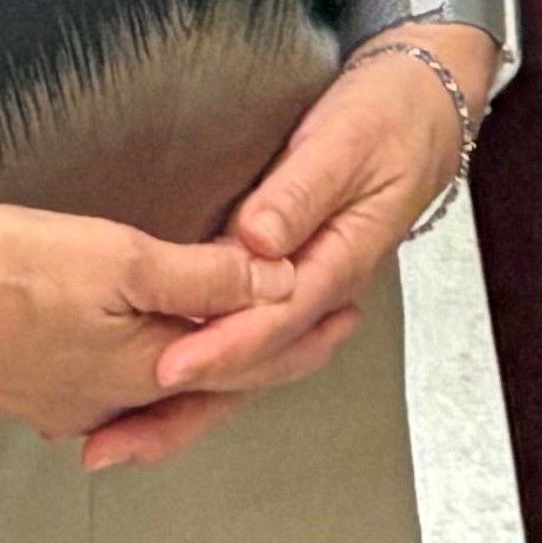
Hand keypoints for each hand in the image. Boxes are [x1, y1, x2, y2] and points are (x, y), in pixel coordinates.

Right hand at [0, 197, 289, 449]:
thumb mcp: (114, 260)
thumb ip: (199, 277)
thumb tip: (275, 287)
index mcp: (141, 368)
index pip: (242, 360)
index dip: (297, 336)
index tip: (344, 315)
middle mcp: (104, 397)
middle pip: (202, 381)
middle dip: (259, 352)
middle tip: (310, 327)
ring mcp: (55, 399)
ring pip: (150, 387)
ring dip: (199, 365)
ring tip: (229, 342)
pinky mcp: (15, 386)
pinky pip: (101, 388)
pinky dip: (138, 372)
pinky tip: (131, 362)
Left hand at [78, 26, 496, 468]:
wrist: (425, 103)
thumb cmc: (389, 116)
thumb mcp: (347, 141)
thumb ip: (300, 191)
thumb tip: (256, 240)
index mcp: (341, 260)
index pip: (277, 320)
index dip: (222, 347)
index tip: (167, 367)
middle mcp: (320, 289)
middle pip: (256, 367)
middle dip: (185, 406)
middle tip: (118, 438)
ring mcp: (302, 291)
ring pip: (245, 367)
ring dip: (182, 406)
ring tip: (116, 439)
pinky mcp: (284, 281)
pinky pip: (240, 337)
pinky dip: (197, 371)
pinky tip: (151, 389)